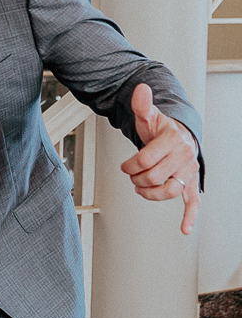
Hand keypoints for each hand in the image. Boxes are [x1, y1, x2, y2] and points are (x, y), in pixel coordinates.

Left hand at [119, 83, 199, 234]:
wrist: (178, 134)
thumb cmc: (160, 128)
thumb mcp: (148, 116)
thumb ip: (142, 104)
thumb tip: (140, 89)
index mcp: (172, 140)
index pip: (145, 160)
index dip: (129, 166)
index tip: (125, 166)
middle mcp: (184, 156)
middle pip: (153, 177)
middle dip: (136, 178)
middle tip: (131, 175)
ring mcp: (188, 171)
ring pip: (168, 191)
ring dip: (149, 193)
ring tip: (140, 189)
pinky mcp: (190, 183)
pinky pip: (193, 201)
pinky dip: (190, 216)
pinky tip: (185, 229)